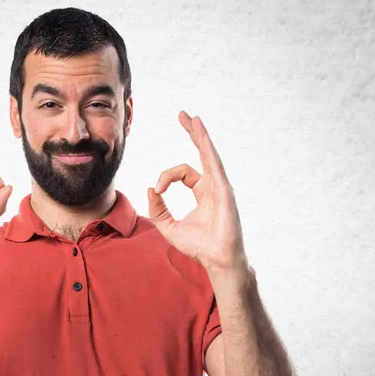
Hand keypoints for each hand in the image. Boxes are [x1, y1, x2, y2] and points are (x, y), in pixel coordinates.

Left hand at [147, 111, 247, 276]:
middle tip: (183, 115)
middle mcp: (213, 186)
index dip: (166, 177)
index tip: (157, 189)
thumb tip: (149, 189)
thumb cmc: (198, 246)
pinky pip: (214, 165)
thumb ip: (157, 209)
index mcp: (203, 192)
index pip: (183, 173)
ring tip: (192, 117)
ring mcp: (221, 187)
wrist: (215, 260)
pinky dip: (207, 149)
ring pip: (209, 154)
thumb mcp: (168, 226)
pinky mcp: (224, 191)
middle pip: (202, 153)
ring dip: (200, 135)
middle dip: (193, 133)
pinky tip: (201, 136)